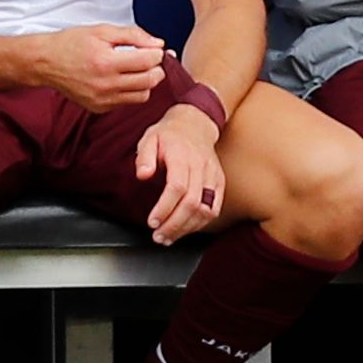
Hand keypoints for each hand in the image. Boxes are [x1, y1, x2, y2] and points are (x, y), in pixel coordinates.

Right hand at [35, 25, 170, 109]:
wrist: (46, 62)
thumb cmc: (72, 43)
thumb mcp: (103, 30)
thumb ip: (134, 35)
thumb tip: (158, 44)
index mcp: (106, 62)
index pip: (147, 62)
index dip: (158, 53)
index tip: (155, 49)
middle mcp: (105, 84)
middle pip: (149, 81)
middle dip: (157, 69)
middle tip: (151, 59)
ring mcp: (102, 99)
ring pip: (142, 95)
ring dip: (146, 82)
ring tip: (137, 69)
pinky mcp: (99, 108)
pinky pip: (127, 102)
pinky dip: (131, 91)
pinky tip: (122, 79)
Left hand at [134, 102, 225, 240]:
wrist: (195, 125)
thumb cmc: (169, 135)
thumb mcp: (149, 138)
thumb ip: (144, 157)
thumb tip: (142, 175)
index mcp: (182, 155)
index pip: (177, 187)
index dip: (165, 208)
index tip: (152, 221)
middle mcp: (201, 166)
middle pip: (192, 202)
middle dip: (174, 224)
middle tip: (158, 236)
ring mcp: (213, 175)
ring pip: (206, 210)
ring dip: (187, 229)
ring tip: (169, 237)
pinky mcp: (219, 183)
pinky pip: (214, 209)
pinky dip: (199, 223)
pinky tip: (184, 229)